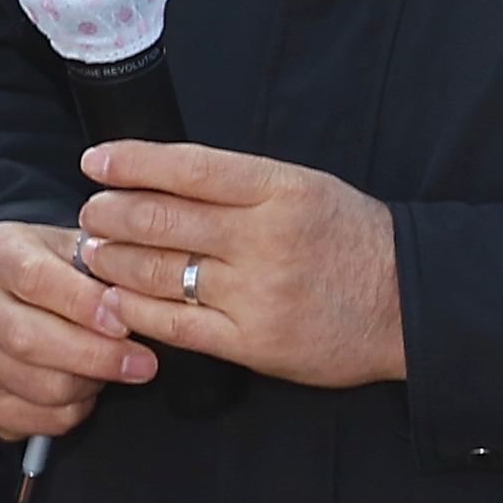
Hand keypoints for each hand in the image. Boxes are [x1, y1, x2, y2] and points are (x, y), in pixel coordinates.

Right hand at [0, 215, 155, 439]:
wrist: (10, 299)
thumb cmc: (58, 271)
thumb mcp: (78, 249)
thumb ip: (107, 267)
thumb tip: (142, 296)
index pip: (33, 278)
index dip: (83, 304)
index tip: (124, 323)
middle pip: (30, 341)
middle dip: (97, 356)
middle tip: (143, 362)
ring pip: (41, 386)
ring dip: (90, 384)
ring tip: (109, 366)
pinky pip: (41, 419)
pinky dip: (76, 410)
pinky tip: (84, 386)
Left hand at [74, 140, 408, 386]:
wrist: (410, 305)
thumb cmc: (353, 241)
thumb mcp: (308, 189)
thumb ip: (241, 184)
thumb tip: (158, 179)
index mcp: (283, 191)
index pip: (189, 168)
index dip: (131, 162)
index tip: (96, 161)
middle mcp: (268, 239)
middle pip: (159, 219)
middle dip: (109, 214)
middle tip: (92, 214)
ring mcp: (258, 293)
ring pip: (155, 271)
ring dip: (111, 260)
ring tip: (97, 253)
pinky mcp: (253, 341)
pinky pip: (172, 323)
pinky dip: (133, 308)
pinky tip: (117, 298)